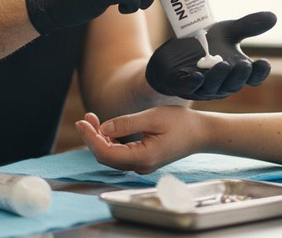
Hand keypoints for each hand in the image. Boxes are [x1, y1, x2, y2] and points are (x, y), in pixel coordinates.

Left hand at [75, 107, 203, 172]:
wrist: (201, 134)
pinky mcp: (142, 159)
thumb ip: (127, 123)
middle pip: (106, 156)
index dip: (91, 138)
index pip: (107, 153)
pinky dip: (109, 140)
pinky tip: (105, 127)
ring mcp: (141, 164)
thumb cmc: (181, 123)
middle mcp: (140, 165)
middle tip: (84, 118)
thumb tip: (103, 127)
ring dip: (99, 138)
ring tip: (91, 119)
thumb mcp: (153, 117)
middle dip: (92, 137)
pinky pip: (119, 153)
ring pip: (111, 156)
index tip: (81, 123)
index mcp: (143, 157)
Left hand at [146, 11, 274, 99]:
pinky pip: (190, 87)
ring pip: (214, 86)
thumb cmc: (206, 45)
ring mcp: (204, 86)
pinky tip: (197, 76)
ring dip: (219, 77)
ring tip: (223, 65)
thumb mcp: (227, 32)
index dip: (259, 73)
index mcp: (237, 71)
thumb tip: (273, 17)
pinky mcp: (183, 85)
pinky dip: (194, 83)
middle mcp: (223, 82)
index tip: (264, 63)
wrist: (174, 53)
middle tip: (244, 65)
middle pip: (235, 83)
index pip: (253, 77)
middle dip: (240, 75)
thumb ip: (248, 26)